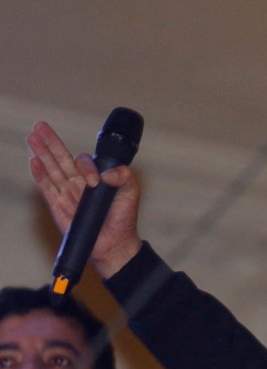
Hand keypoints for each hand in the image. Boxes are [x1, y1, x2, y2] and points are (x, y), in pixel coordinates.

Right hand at [27, 121, 142, 277]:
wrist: (115, 243)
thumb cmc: (124, 218)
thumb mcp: (132, 193)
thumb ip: (124, 176)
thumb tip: (106, 174)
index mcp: (97, 177)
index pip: (84, 161)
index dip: (86, 166)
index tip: (95, 181)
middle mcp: (80, 183)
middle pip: (62, 158)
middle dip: (51, 141)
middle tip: (40, 125)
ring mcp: (68, 193)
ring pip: (51, 169)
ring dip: (41, 152)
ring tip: (32, 136)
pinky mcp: (58, 206)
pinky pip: (46, 187)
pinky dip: (39, 174)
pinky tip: (33, 161)